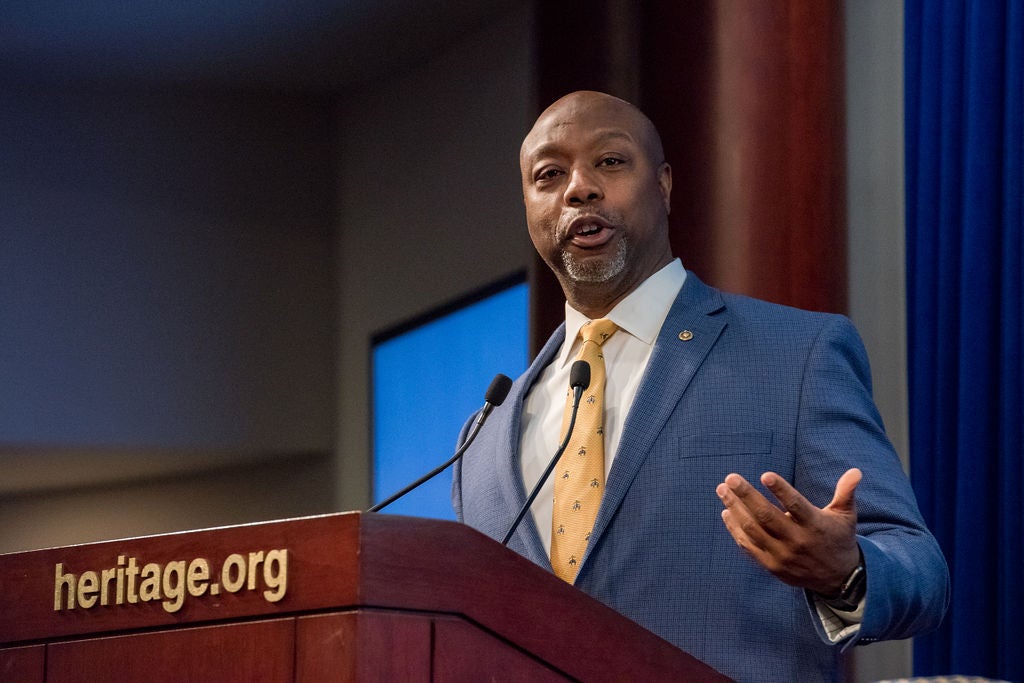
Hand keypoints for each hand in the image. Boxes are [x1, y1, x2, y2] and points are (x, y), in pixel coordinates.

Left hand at [715, 468, 861, 595]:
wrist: (838, 580)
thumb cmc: (838, 539)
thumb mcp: (845, 516)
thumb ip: (846, 492)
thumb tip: (856, 471)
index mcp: (815, 525)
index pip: (796, 505)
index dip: (780, 490)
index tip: (765, 474)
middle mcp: (797, 541)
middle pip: (766, 516)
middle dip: (746, 495)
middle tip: (730, 478)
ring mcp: (782, 555)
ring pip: (752, 530)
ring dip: (734, 509)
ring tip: (723, 490)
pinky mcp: (772, 566)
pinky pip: (748, 546)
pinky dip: (735, 530)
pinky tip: (726, 512)